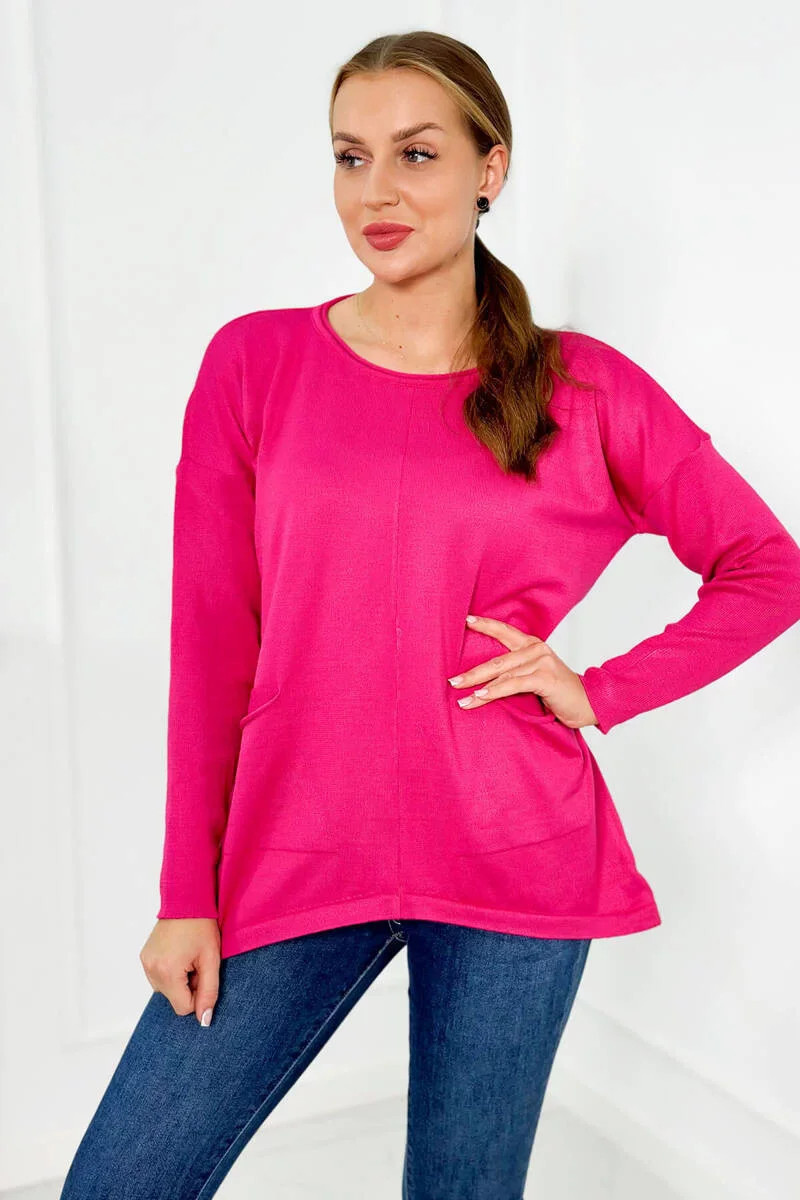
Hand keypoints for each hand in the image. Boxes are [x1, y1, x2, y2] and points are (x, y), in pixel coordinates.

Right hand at [140, 918, 220, 1024]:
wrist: (186, 899)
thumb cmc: (202, 926)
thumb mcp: (211, 959)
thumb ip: (209, 992)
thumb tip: (204, 1020)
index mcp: (167, 972)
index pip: (183, 1008)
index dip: (198, 996)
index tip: (204, 975)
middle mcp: (151, 970)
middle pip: (174, 999)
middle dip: (189, 987)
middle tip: (197, 963)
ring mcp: (145, 963)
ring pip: (167, 990)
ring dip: (179, 980)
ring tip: (188, 957)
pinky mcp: (144, 957)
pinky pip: (159, 977)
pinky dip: (170, 973)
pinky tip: (179, 954)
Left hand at [448, 613, 597, 729]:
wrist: (590, 703)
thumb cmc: (560, 693)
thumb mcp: (536, 677)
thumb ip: (517, 672)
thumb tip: (487, 680)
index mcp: (532, 646)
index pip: (505, 632)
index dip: (485, 625)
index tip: (465, 620)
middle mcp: (536, 649)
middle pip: (497, 659)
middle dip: (472, 671)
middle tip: (452, 679)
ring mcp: (541, 662)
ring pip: (502, 673)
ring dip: (478, 686)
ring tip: (461, 697)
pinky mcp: (545, 677)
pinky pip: (513, 684)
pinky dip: (495, 691)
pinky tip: (480, 697)